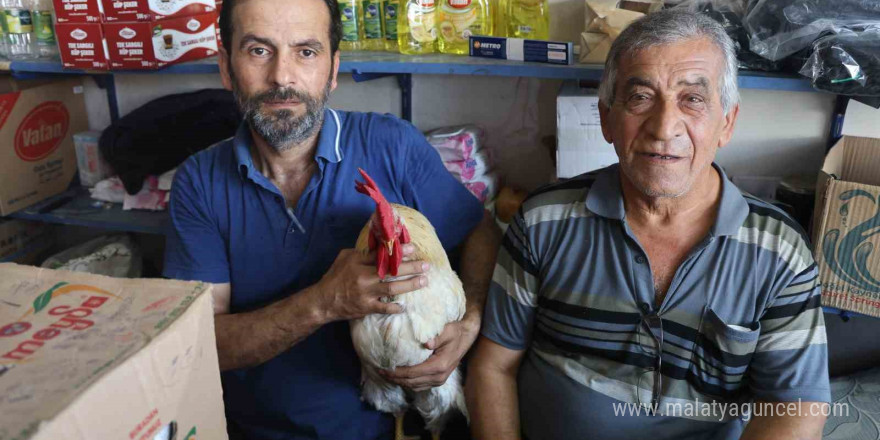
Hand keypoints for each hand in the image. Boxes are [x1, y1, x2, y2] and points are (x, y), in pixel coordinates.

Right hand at [314, 244, 429, 321]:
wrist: (323, 301)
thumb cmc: (334, 277)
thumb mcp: (344, 258)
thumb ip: (361, 253)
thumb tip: (379, 246)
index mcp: (358, 262)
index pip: (381, 255)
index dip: (398, 251)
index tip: (413, 249)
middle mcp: (364, 277)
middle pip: (392, 271)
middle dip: (412, 268)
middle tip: (426, 266)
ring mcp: (366, 293)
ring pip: (392, 289)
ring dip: (410, 285)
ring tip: (424, 281)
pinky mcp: (366, 307)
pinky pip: (384, 308)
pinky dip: (394, 308)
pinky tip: (405, 306)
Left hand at [379, 315, 480, 390]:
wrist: (467, 337)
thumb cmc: (455, 331)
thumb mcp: (447, 330)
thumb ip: (437, 337)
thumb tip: (426, 343)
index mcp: (439, 366)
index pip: (412, 373)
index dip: (396, 372)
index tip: (383, 368)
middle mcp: (439, 377)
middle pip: (411, 382)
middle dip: (394, 378)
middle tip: (379, 372)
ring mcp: (439, 380)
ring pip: (414, 386)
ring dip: (399, 382)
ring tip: (385, 375)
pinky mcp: (438, 380)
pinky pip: (419, 385)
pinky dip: (407, 382)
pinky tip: (399, 377)